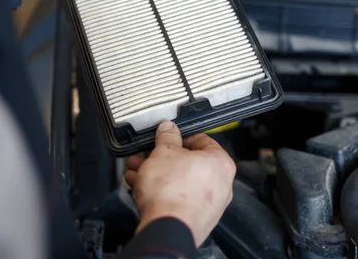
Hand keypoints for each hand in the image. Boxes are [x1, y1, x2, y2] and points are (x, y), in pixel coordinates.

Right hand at [125, 122, 235, 246]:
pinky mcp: (195, 218)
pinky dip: (161, 191)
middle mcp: (220, 183)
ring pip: (179, 181)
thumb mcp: (164, 152)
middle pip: (187, 163)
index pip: (201, 140)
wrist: (167, 228)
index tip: (165, 138)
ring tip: (137, 170)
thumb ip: (167, 137)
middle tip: (147, 155)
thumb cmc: (172, 191)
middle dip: (162, 158)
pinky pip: (178, 198)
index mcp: (220, 162)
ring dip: (156, 173)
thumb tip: (168, 129)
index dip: (179, 137)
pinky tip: (140, 186)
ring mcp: (209, 203)